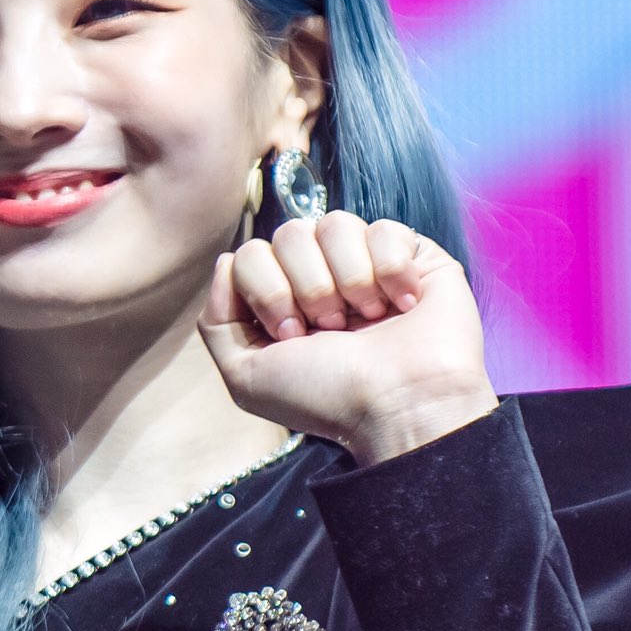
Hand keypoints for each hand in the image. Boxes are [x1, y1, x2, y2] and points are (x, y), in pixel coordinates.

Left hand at [197, 212, 497, 464]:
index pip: (250, 254)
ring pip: (336, 224)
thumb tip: (226, 259)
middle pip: (290, 233)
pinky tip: (403, 305)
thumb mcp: (247, 377)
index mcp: (284, 299)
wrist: (401, 406)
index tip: (292, 335)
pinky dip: (391, 270)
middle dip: (308, 286)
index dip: (267, 291)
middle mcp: (322, 276)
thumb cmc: (327, 398)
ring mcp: (367, 263)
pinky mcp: (413, 257)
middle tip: (332, 329)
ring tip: (368, 318)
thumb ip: (216, 321)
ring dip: (349, 279)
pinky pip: (386, 229)